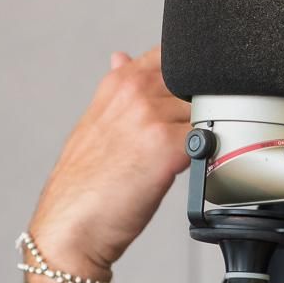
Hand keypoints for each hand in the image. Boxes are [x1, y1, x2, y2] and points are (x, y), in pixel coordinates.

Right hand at [28, 48, 193, 278]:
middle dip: (207, 102)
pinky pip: (208, 138)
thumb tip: (122, 58)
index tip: (200, 91)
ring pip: (206, 108)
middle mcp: (134, 92)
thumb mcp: (94, 124)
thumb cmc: (83, 185)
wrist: (70, 229)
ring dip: (212, 129)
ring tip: (200, 155)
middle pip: (196, 79)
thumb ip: (116, 90)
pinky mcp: (168, 147)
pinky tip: (200, 168)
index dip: (193, 73)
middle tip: (205, 128)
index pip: (172, 53)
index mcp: (118, 82)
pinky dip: (212, 153)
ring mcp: (151, 117)